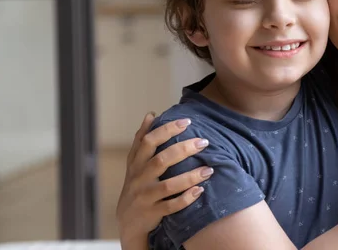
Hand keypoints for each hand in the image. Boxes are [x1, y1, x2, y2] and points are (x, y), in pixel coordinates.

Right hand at [116, 112, 212, 248]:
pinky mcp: (152, 213)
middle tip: (204, 142)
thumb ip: (142, 139)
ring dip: (190, 177)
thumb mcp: (135, 162)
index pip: (149, 141)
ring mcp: (145, 197)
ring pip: (168, 186)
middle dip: (184, 149)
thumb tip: (150, 114)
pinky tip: (200, 190)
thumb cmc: (136, 185)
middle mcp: (138, 178)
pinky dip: (186, 198)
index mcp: (136, 163)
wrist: (128, 222)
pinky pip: (171, 206)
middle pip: (161, 160)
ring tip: (209, 169)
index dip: (167, 130)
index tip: (187, 122)